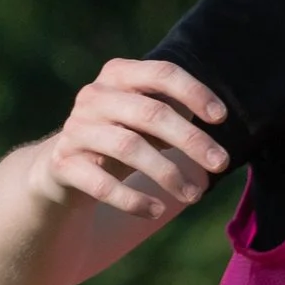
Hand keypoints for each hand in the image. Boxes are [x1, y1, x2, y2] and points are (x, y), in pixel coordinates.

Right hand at [34, 58, 228, 232]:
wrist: (62, 167)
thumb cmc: (118, 138)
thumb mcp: (145, 121)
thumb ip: (174, 116)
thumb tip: (214, 138)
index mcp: (118, 75)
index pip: (161, 73)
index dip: (194, 93)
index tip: (221, 118)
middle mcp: (94, 96)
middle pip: (151, 113)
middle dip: (191, 140)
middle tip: (221, 163)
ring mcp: (76, 129)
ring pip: (129, 147)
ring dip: (168, 174)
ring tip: (194, 195)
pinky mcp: (64, 164)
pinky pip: (102, 184)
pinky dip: (133, 200)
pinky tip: (156, 211)